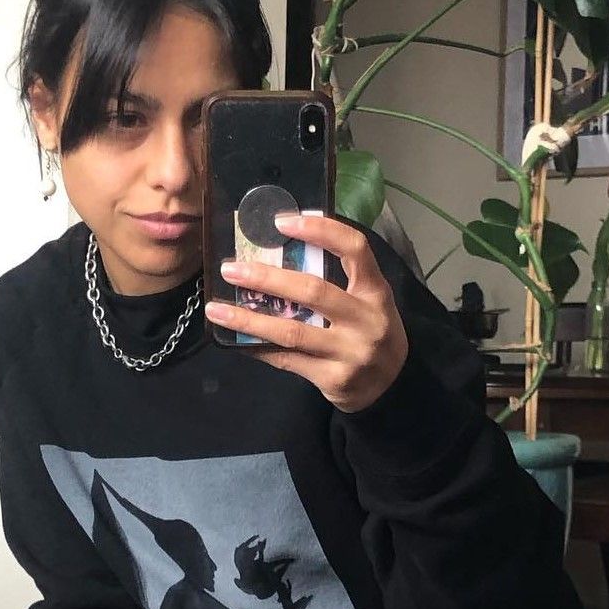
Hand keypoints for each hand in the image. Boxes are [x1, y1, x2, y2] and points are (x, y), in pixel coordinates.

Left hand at [204, 214, 408, 412]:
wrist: (392, 386)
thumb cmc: (370, 333)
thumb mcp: (368, 301)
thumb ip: (339, 279)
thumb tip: (280, 251)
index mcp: (376, 292)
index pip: (355, 249)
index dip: (321, 230)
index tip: (282, 221)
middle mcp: (366, 321)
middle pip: (313, 291)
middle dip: (267, 278)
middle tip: (231, 269)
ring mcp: (350, 353)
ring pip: (291, 332)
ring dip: (249, 320)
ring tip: (216, 309)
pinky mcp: (334, 379)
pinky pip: (287, 360)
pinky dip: (258, 348)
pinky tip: (235, 339)